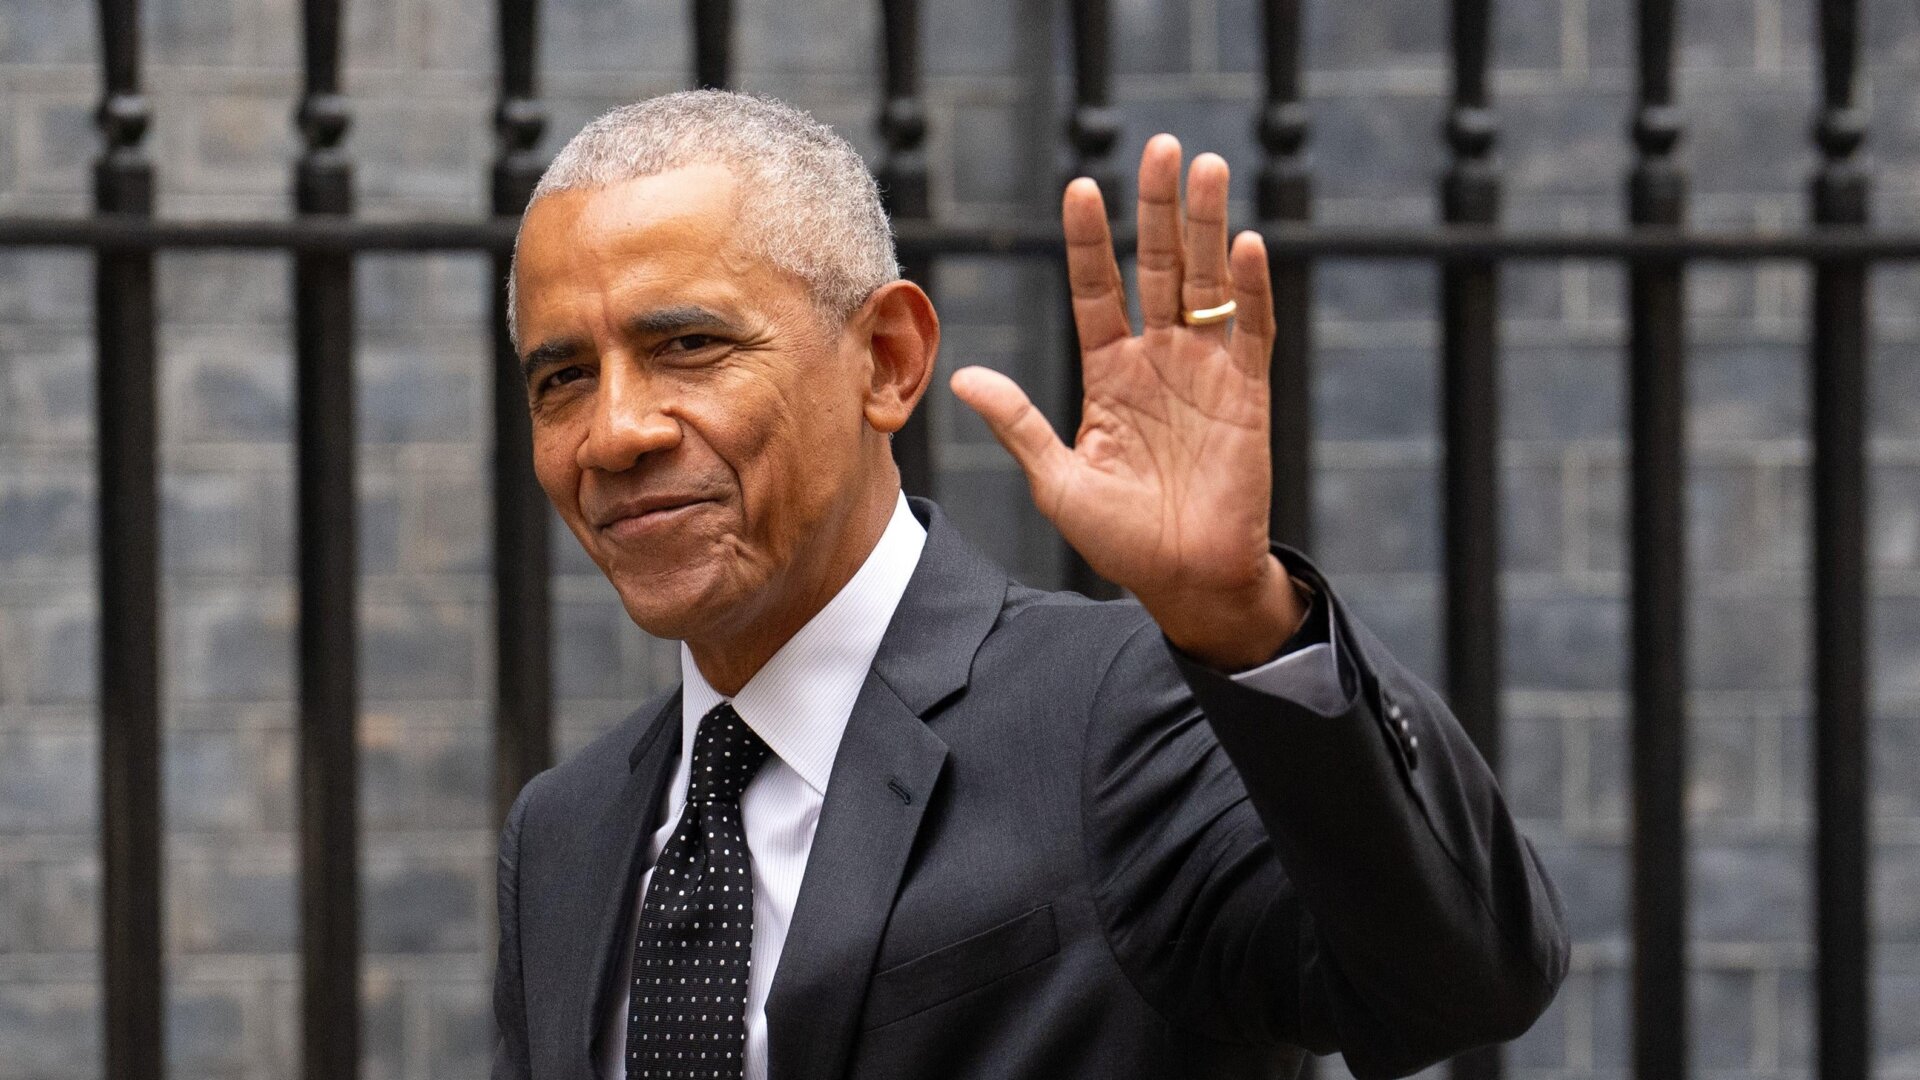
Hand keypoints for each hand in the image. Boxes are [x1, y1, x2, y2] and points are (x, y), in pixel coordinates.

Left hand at [950, 134, 1304, 670]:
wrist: (1185, 580)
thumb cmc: (1121, 539)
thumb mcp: (1056, 480)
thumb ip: (1017, 423)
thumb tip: (962, 375)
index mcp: (1109, 375)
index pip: (1097, 290)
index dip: (1090, 242)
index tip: (1081, 187)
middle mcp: (1159, 361)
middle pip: (1158, 267)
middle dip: (1158, 208)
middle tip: (1161, 146)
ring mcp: (1206, 373)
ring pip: (1206, 283)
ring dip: (1206, 225)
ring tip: (1205, 167)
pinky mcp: (1248, 395)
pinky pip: (1250, 331)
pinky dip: (1248, 289)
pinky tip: (1243, 244)